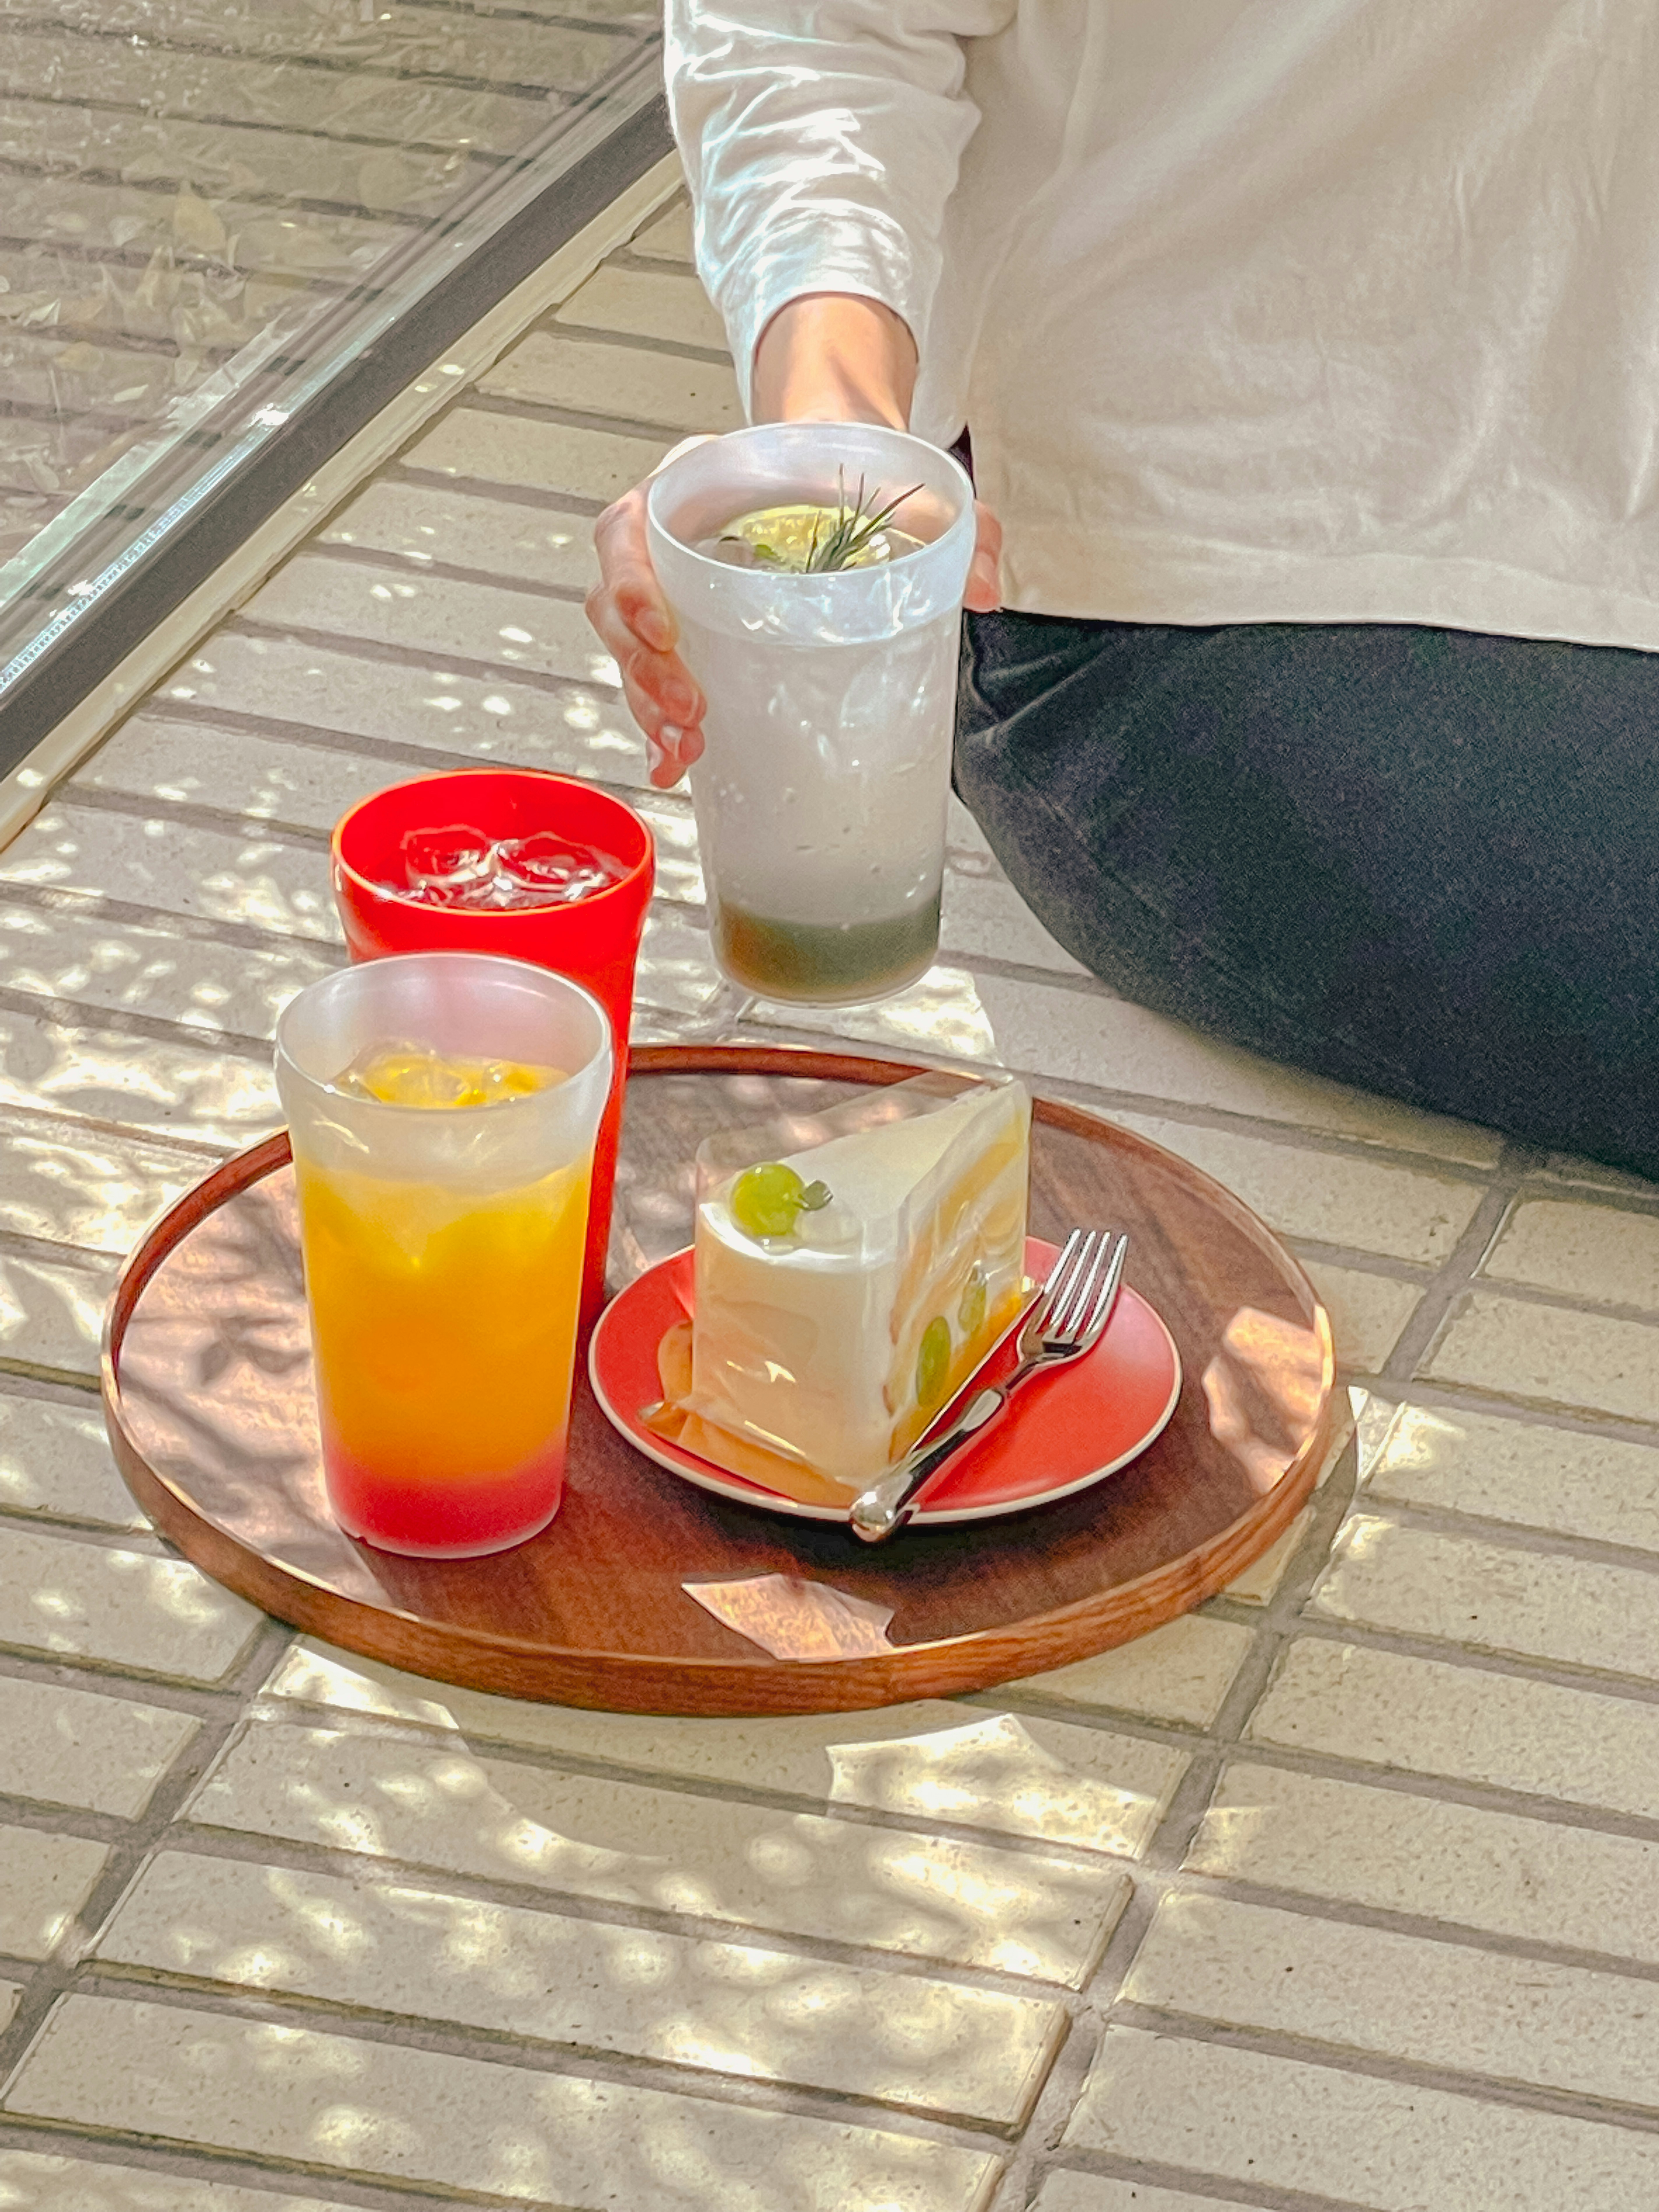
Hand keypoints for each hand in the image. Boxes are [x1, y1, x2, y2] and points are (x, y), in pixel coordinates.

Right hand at [586, 296, 1002, 790]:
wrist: (844, 477)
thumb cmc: (853, 479)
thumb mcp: (909, 493)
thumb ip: (957, 527)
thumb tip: (983, 588)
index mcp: (696, 487)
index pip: (631, 528)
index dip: (630, 580)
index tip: (664, 628)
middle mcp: (670, 540)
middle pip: (618, 605)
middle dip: (644, 669)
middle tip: (691, 713)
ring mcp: (674, 593)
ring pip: (628, 653)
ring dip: (647, 707)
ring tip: (686, 749)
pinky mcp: (690, 640)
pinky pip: (652, 683)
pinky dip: (659, 729)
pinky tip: (677, 765)